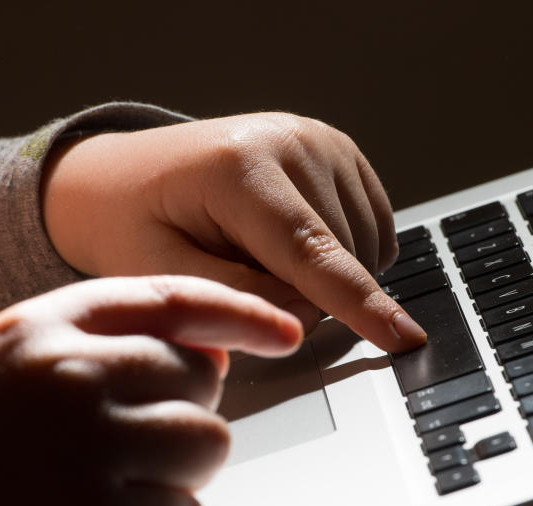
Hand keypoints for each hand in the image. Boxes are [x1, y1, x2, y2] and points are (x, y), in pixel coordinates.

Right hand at [0, 276, 301, 505]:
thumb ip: (105, 349)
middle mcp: (64, 374)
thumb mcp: (11, 379)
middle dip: (181, 419)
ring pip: (209, 443)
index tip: (283, 329)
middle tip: (119, 457)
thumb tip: (215, 353)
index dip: (239, 311)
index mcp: (34, 329)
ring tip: (104, 499)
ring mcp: (86, 447)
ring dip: (176, 479)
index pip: (170, 298)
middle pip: (201, 377)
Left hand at [41, 113, 426, 352]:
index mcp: (240, 168)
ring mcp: (323, 141)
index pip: (311, 252)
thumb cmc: (136, 225)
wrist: (129, 177)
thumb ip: (235, 298)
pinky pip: (374, 230)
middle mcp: (293, 141)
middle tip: (240, 275)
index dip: (359, 303)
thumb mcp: (160, 271)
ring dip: (327, 276)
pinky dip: (348, 255)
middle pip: (341, 258)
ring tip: (261, 255)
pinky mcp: (342, 152)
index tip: (403, 338)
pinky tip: (296, 247)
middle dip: (306, 294)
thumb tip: (307, 317)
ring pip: (365, 248)